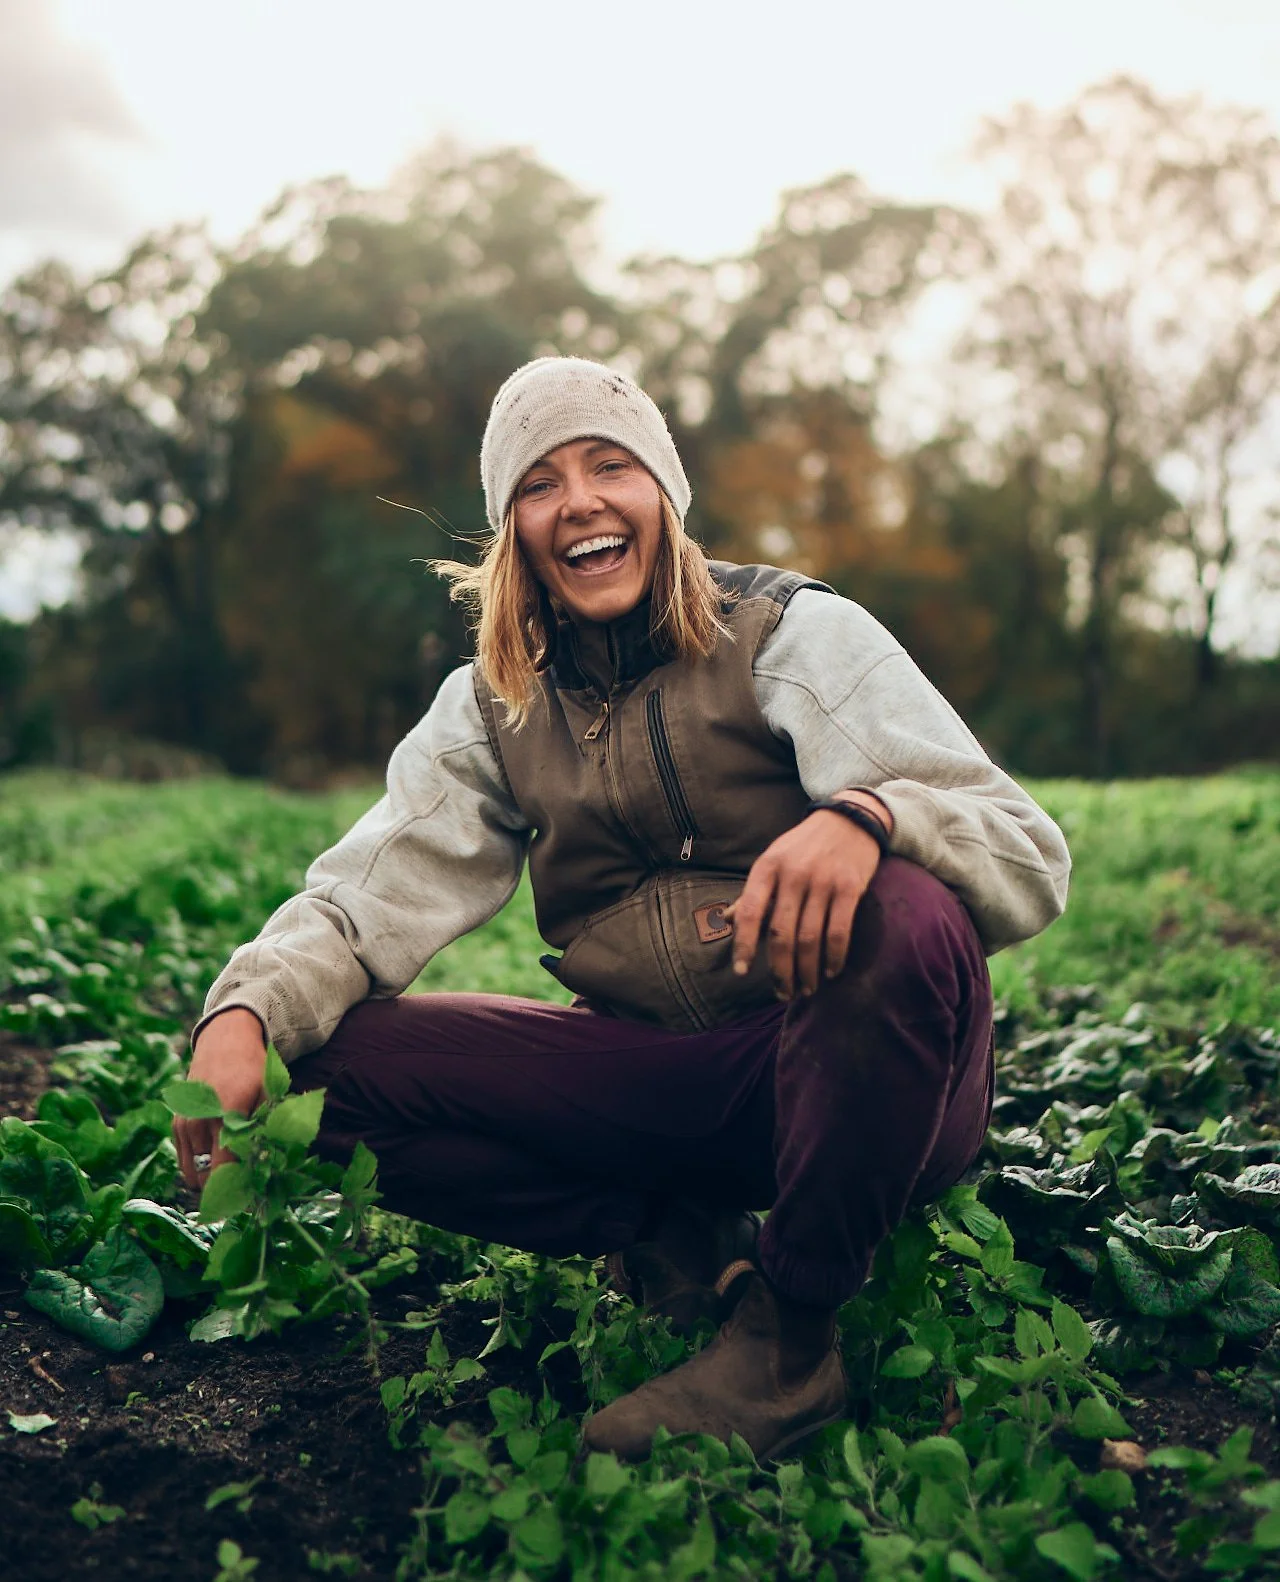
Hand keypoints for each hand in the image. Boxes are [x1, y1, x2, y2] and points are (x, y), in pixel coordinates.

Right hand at [173, 1007, 267, 1188]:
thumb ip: (268, 1127)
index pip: (225, 1166)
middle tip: (244, 1191)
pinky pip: (186, 1161)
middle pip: (208, 1175)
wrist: (224, 1044)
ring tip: (231, 1178)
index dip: (238, 1187)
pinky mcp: (176, 1126)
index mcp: (226, 1113)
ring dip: (210, 1180)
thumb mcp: (269, 1094)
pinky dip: (199, 1168)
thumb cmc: (252, 1070)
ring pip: (194, 1173)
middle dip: (225, 1188)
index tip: (251, 1198)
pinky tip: (217, 1162)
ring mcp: (184, 1125)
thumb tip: (272, 1164)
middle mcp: (200, 1122)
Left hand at [724, 798, 889, 999]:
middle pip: (781, 934)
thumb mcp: (773, 861)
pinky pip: (839, 931)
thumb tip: (726, 922)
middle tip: (782, 993)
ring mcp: (823, 881)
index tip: (742, 971)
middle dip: (780, 970)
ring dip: (807, 971)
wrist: (849, 819)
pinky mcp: (850, 887)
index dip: (743, 944)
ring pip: (810, 938)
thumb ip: (753, 894)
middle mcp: (793, 874)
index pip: (749, 912)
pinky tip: (830, 971)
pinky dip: (834, 957)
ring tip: (806, 989)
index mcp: (767, 868)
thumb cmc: (804, 846)